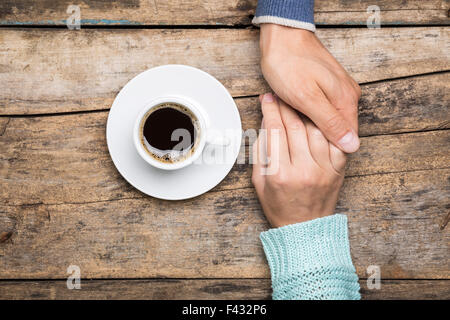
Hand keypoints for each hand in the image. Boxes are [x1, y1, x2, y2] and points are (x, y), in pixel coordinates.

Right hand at [252, 93, 346, 227]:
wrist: (303, 228)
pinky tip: (318, 118)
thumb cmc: (278, 205)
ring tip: (299, 103)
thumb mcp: (259, 180)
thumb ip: (261, 151)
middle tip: (282, 95)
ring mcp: (324, 170)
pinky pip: (334, 141)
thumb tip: (266, 123)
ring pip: (316, 129)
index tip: (266, 98)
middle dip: (286, 106)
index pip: (275, 131)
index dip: (270, 110)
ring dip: (307, 112)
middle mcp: (304, 170)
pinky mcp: (338, 170)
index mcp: (280, 173)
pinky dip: (326, 127)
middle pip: (296, 126)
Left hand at [260, 24, 360, 152]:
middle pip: (337, 130)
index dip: (327, 148)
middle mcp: (348, 95)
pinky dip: (306, 112)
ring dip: (309, 123)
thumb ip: (330, 122)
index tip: (306, 147)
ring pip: (326, 119)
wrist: (281, 36)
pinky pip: (320, 108)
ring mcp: (338, 89)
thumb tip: (352, 145)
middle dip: (315, 135)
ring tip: (290, 117)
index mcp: (346, 100)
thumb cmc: (289, 64)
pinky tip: (293, 109)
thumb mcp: (306, 98)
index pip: (346, 139)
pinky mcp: (327, 85)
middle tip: (292, 130)